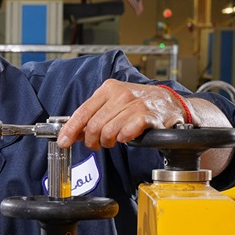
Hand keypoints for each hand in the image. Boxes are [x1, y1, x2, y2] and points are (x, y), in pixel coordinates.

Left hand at [56, 79, 187, 149]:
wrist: (170, 103)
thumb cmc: (139, 104)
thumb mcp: (114, 102)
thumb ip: (94, 115)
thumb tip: (74, 131)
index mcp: (108, 89)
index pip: (82, 112)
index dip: (70, 129)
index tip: (64, 142)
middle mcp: (121, 94)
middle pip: (93, 125)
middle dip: (91, 140)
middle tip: (96, 145)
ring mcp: (135, 105)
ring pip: (108, 132)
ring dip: (108, 142)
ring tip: (113, 141)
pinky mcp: (148, 117)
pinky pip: (126, 133)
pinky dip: (123, 139)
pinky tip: (126, 137)